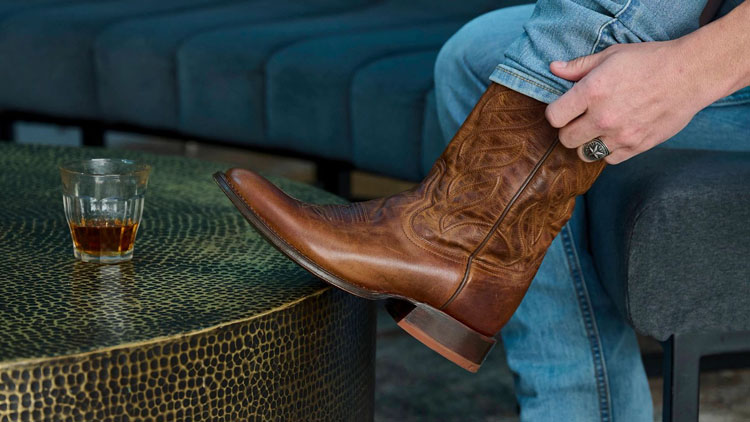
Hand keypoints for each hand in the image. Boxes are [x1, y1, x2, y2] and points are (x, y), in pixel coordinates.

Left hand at [545, 41, 712, 163]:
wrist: (690, 74)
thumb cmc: (649, 61)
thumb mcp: (611, 55)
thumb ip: (579, 66)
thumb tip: (554, 68)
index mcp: (592, 92)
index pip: (554, 117)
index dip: (556, 113)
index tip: (564, 109)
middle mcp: (602, 117)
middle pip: (566, 139)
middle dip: (569, 130)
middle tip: (580, 120)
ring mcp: (620, 135)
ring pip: (585, 154)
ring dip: (587, 143)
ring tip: (597, 129)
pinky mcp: (637, 146)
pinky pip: (609, 160)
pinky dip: (608, 151)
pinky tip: (615, 136)